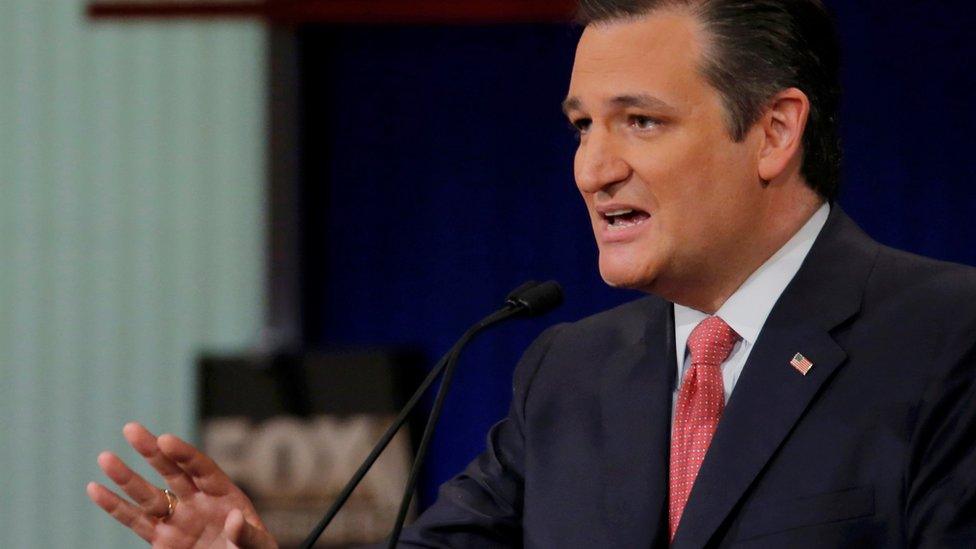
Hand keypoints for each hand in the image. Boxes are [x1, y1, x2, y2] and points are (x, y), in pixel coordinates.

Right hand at [87, 422, 277, 548]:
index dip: (184, 454)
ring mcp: (178, 519)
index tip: (166, 440)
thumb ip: (246, 534)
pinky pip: (136, 522)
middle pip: (172, 472)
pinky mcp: (162, 540)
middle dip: (152, 452)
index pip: (202, 469)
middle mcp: (197, 502)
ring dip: (126, 478)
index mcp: (224, 495)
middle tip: (131, 428)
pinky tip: (96, 489)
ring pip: (149, 495)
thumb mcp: (257, 545)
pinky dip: (115, 507)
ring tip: (105, 457)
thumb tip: (234, 519)